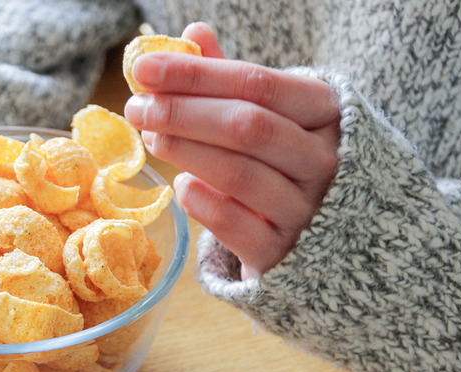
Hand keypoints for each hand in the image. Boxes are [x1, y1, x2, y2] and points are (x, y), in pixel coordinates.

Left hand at [124, 23, 339, 278]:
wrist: (320, 236)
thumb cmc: (281, 161)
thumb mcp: (268, 114)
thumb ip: (230, 79)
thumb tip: (193, 32)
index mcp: (324, 112)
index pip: (256, 82)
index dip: (195, 74)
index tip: (144, 68)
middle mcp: (323, 159)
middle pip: (246, 126)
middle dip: (181, 112)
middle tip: (136, 107)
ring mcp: (306, 208)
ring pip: (237, 172)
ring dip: (183, 150)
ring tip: (151, 137)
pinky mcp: (282, 251)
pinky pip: (232, 222)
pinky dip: (198, 199)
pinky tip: (180, 185)